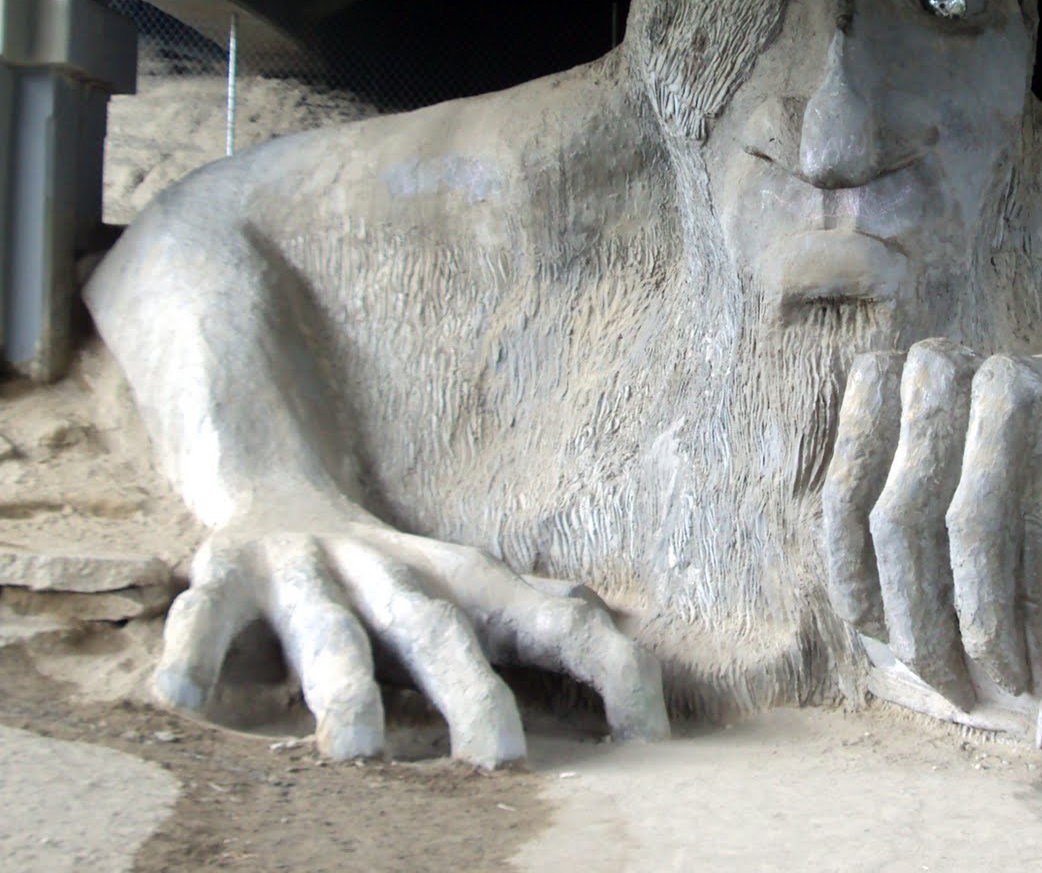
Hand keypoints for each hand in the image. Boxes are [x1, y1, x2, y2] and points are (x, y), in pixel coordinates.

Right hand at [152, 513, 668, 765]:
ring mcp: (310, 573)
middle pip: (443, 632)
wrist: (279, 494)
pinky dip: (194, 649)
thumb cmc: (402, 581)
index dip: (608, 674)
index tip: (645, 743)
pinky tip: (183, 695)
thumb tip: (642, 659)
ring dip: (344, 685)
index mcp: (472, 585)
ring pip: (331, 631)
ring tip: (354, 748)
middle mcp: (396, 575)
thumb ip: (549, 620)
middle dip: (473, 692)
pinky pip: (206, 614)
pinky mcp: (227, 575)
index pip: (559, 621)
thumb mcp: (479, 593)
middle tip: (500, 760)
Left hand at [821, 330, 1041, 713]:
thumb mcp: (991, 485)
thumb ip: (928, 532)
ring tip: (1022, 684)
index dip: (857, 585)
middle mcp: (957, 374)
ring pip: (973, 524)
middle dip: (923, 625)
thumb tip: (884, 639)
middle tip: (962, 692)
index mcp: (912, 385)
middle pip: (902, 517)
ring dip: (991, 627)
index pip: (849, 498)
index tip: (887, 651)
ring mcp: (1029, 384)